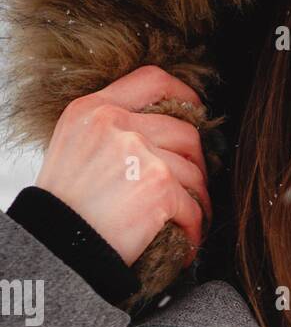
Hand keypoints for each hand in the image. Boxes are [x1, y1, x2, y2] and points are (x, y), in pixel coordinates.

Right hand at [35, 65, 211, 267]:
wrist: (55, 245)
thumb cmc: (63, 206)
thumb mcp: (73, 147)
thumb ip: (109, 132)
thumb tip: (157, 134)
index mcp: (93, 109)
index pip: (152, 81)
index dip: (183, 95)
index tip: (195, 113)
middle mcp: (116, 124)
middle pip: (184, 131)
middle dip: (196, 161)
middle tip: (193, 184)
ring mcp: (140, 153)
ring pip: (194, 171)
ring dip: (198, 198)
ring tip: (190, 216)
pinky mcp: (159, 186)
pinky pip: (193, 205)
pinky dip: (194, 225)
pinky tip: (185, 238)